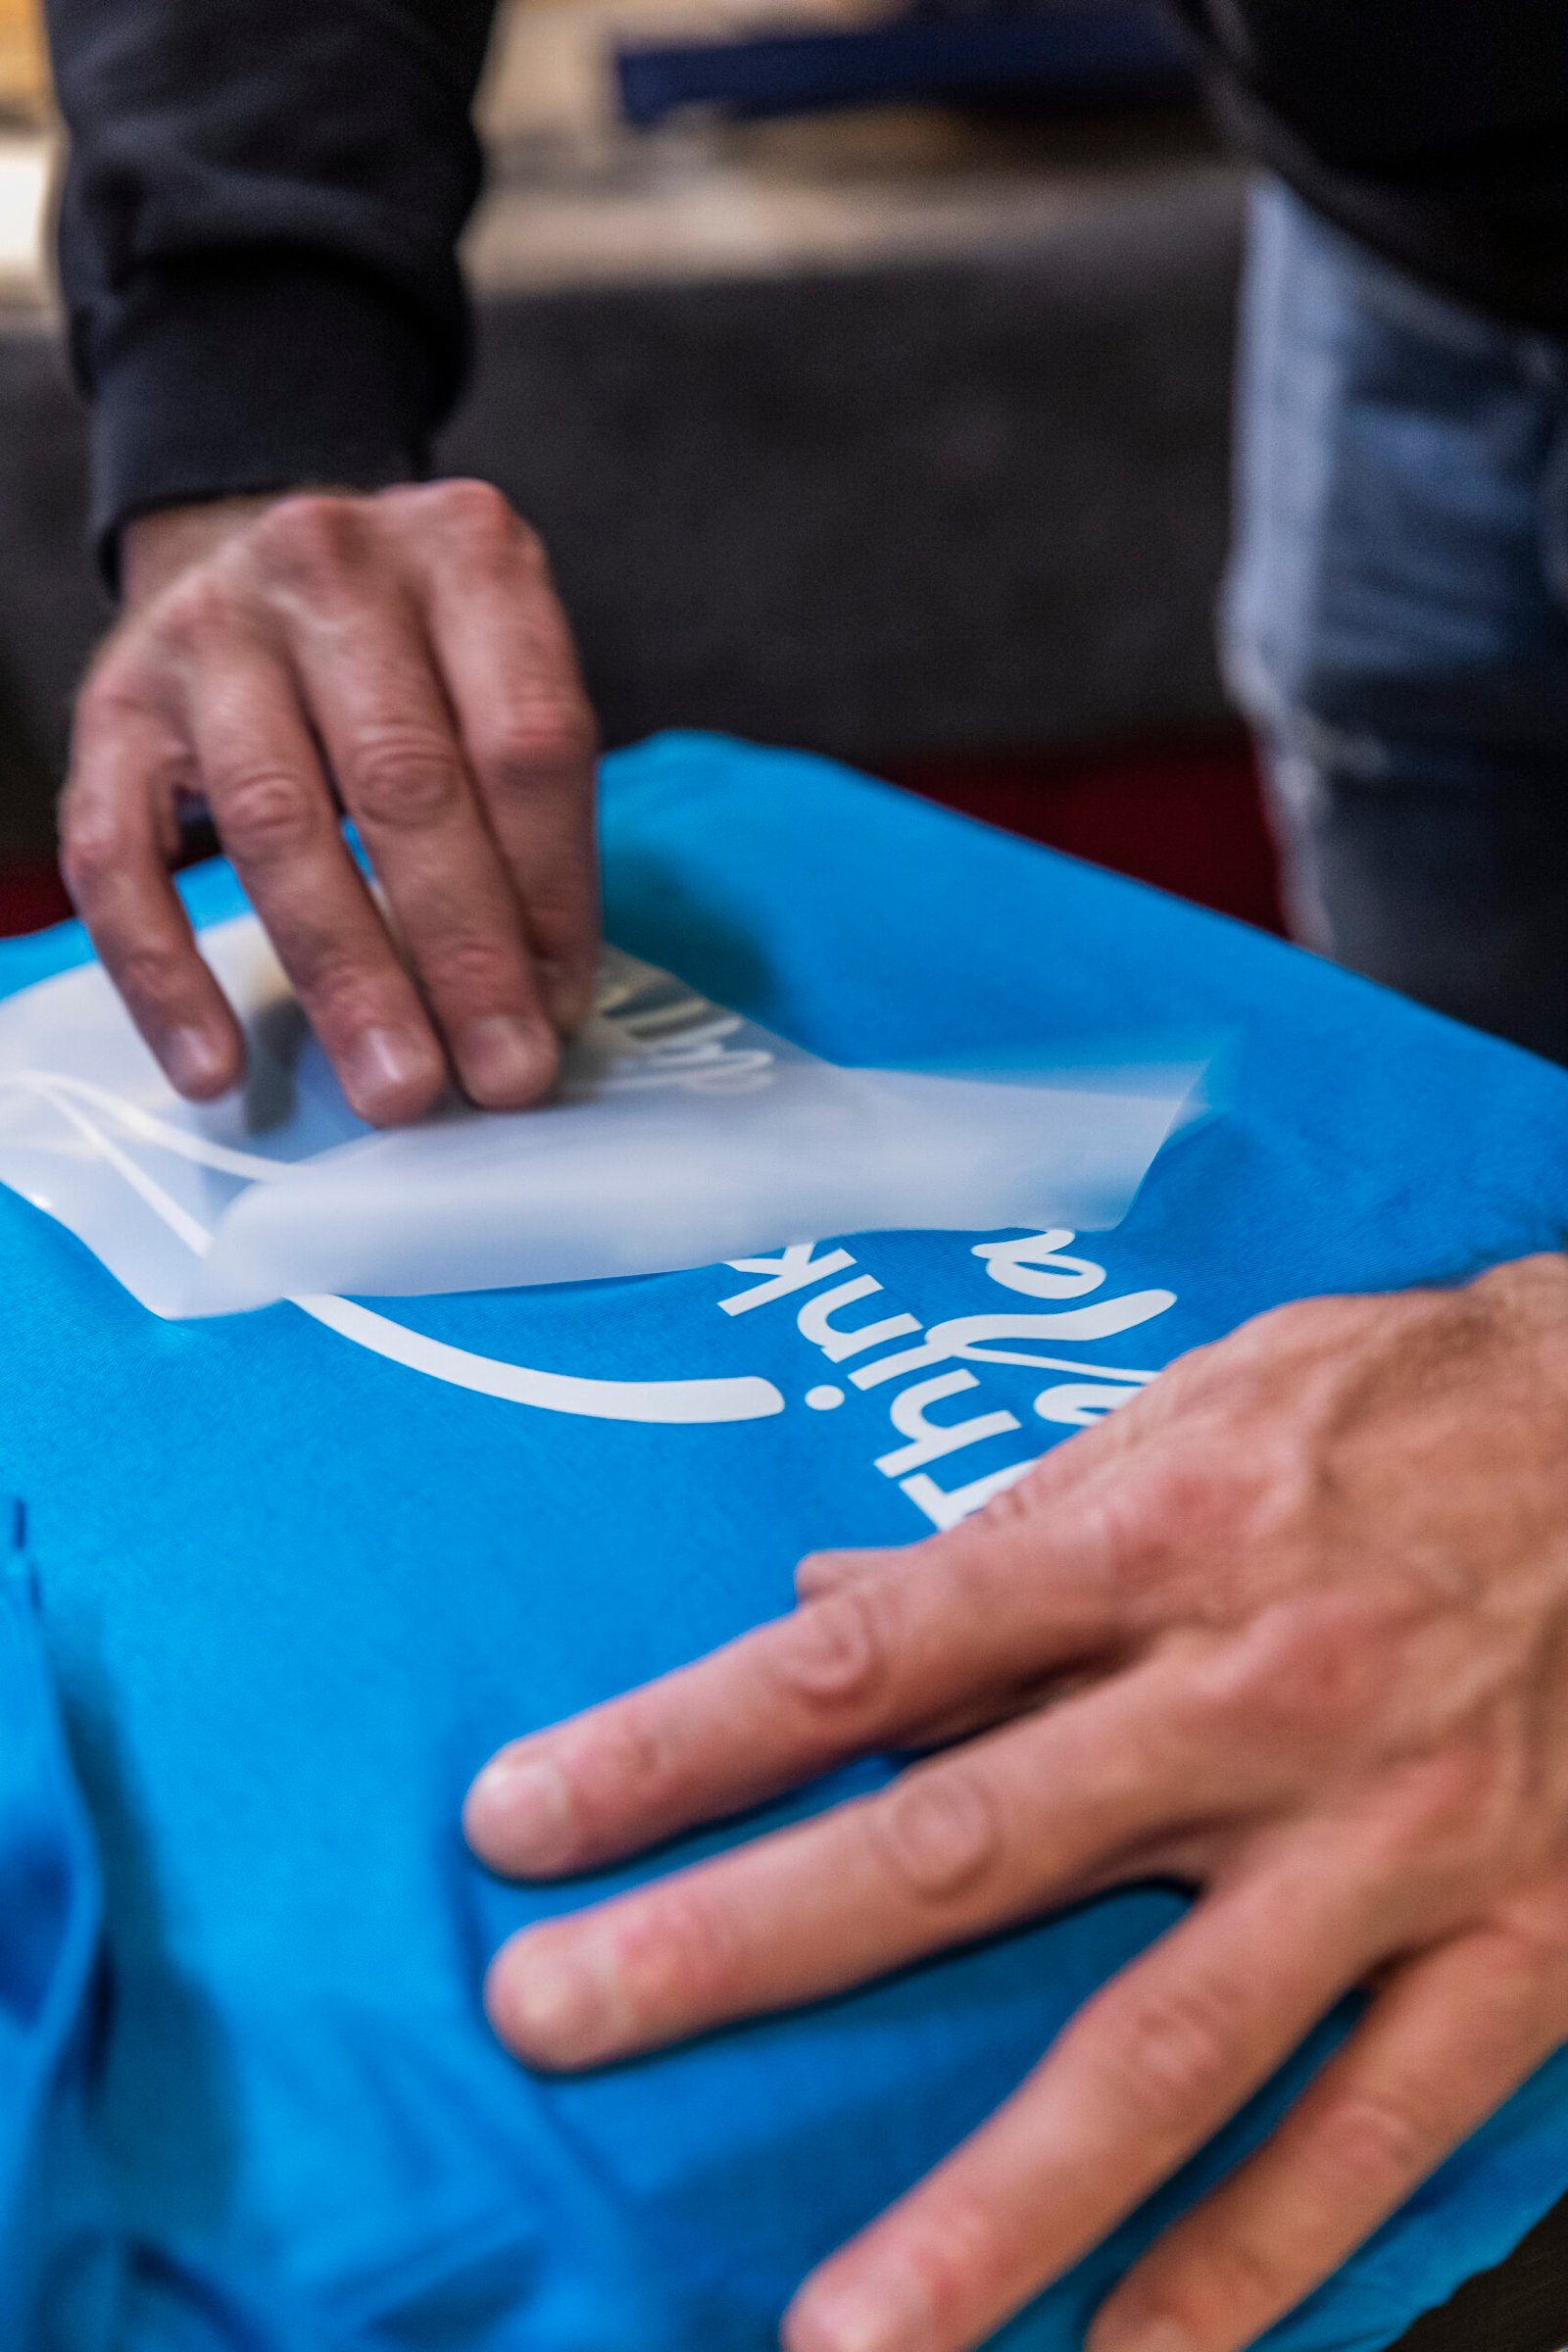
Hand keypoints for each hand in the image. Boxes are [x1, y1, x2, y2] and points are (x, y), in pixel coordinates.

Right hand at [60, 482, 598, 1123]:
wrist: (250, 552)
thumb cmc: (408, 652)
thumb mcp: (495, 675)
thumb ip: (530, 816)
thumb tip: (540, 1007)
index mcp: (465, 552)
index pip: (528, 738)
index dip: (552, 891)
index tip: (559, 1013)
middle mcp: (331, 567)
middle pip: (405, 782)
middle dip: (461, 951)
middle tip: (497, 1076)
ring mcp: (208, 631)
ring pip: (276, 821)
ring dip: (345, 974)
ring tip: (395, 1085)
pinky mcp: (113, 707)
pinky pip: (122, 857)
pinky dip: (167, 976)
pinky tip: (214, 1066)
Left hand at [465, 1255, 1567, 2351]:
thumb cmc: (1411, 1410)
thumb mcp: (1205, 1407)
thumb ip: (1018, 1524)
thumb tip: (826, 1596)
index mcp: (1158, 1538)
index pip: (869, 1656)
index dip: (680, 1741)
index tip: (529, 1820)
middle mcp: (1257, 1695)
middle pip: (965, 1847)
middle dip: (743, 1947)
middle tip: (563, 2023)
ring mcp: (1393, 1839)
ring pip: (1165, 2044)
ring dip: (990, 2202)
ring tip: (840, 2330)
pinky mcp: (1521, 1945)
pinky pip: (1373, 2131)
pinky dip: (1254, 2262)